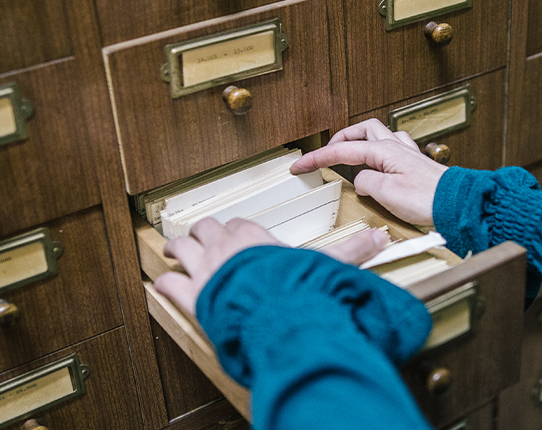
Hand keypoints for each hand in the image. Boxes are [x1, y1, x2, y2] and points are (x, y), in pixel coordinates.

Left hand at [154, 217, 389, 315]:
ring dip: (178, 251)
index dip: (237, 231)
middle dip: (202, 234)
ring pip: (182, 249)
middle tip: (200, 239)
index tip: (237, 236)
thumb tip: (379, 237)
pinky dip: (165, 284)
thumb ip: (350, 252)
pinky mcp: (192, 295)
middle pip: (205, 230)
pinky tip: (162, 285)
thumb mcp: (327, 266)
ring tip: (175, 252)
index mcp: (254, 237)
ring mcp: (206, 270)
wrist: (276, 315)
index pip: (239, 225)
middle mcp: (225, 248)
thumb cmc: (298, 289)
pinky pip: (169, 284)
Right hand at [290, 118, 448, 225]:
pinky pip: (395, 146)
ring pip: (379, 133)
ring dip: (361, 139)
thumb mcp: (386, 194)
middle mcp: (396, 147)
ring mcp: (408, 154)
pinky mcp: (417, 165)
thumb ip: (366, 183)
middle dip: (340, 138)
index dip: (317, 158)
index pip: (342, 151)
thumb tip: (360, 181)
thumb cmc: (429, 199)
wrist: (458, 204)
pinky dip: (381, 149)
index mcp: (384, 151)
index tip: (300, 165)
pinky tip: (381, 161)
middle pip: (362, 130)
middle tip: (326, 152)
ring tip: (350, 151)